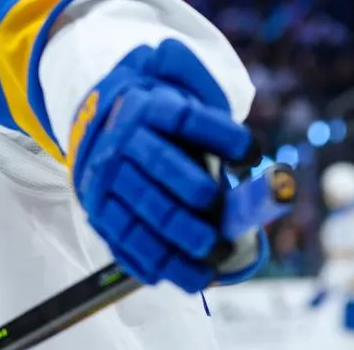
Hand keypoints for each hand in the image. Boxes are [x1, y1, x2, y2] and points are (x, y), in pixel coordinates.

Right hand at [70, 39, 259, 292]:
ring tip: (217, 253)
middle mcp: (122, 141)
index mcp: (148, 106)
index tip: (254, 152)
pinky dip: (160, 264)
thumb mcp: (176, 85)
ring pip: (144, 213)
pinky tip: (192, 275)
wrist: (99, 125)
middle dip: (196, 191)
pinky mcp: (101, 215)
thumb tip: (211, 102)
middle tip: (223, 209)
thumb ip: (195, 79)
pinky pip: (128, 245)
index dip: (222, 135)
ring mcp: (108, 182)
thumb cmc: (159, 115)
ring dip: (182, 239)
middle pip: (162, 166)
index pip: (186, 117)